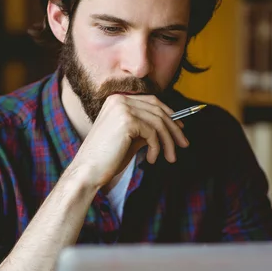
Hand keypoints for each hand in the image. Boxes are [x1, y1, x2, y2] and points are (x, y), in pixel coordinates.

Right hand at [68, 94, 188, 189]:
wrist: (88, 171)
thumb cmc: (107, 158)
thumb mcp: (130, 138)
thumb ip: (146, 128)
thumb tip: (170, 126)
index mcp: (117, 100)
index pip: (152, 101)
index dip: (170, 114)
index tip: (181, 129)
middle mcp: (119, 99)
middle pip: (158, 110)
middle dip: (174, 128)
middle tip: (183, 145)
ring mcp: (122, 108)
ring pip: (158, 122)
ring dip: (168, 142)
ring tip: (170, 157)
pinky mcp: (126, 120)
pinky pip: (153, 133)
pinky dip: (156, 148)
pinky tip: (151, 160)